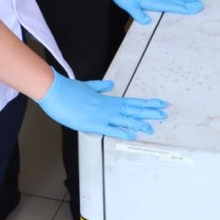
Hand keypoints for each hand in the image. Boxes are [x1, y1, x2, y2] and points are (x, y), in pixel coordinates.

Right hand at [36, 71, 167, 139]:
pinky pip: (110, 129)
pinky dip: (122, 131)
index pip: (131, 102)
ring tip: (155, 123)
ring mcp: (101, 115)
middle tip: (165, 111)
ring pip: (125, 118)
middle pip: (133, 109)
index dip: (146, 104)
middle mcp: (107, 106)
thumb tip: (111, 84)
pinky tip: (133, 134)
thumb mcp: (87, 87)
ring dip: (141, 122)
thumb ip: (100, 87)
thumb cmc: (68, 90)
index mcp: (107, 99)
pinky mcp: (92, 123)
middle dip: (150, 111)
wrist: (54, 89)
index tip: (159, 103)